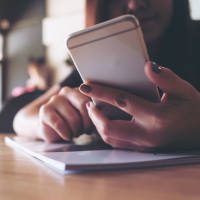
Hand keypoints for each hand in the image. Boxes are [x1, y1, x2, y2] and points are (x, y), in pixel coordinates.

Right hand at [38, 87, 91, 141]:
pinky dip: (66, 134)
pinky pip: (60, 124)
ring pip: (73, 118)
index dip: (95, 115)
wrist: (53, 130)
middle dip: (87, 123)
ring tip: (75, 133)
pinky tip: (67, 136)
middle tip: (85, 131)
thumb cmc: (74, 123)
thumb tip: (102, 114)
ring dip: (77, 131)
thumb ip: (94, 111)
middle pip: (83, 106)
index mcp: (79, 90)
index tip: (95, 124)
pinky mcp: (45, 110)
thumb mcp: (87, 116)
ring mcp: (54, 99)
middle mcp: (66, 91)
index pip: (92, 99)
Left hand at [79, 62, 199, 150]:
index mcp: (157, 117)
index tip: (84, 86)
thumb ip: (165, 78)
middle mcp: (147, 134)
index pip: (121, 101)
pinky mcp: (144, 148)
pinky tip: (108, 122)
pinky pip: (119, 143)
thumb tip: (147, 66)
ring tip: (95, 111)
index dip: (101, 92)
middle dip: (94, 116)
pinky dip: (108, 132)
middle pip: (109, 128)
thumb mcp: (184, 91)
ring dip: (99, 125)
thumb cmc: (195, 110)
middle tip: (89, 103)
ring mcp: (144, 145)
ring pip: (111, 139)